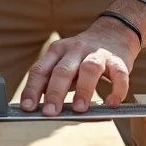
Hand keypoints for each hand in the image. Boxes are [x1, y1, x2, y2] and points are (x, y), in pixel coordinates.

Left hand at [19, 19, 139, 115]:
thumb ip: (52, 80)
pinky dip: (116, 89)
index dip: (32, 89)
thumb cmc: (82, 56)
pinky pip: (118, 74)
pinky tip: (111, 102)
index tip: (27, 107)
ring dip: (83, 90)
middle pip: (62, 70)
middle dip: (54, 92)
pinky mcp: (118, 60)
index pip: (40, 70)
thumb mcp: (63, 61)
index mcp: (57, 51)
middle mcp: (75, 50)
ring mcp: (97, 53)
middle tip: (50, 112)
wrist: (113, 33)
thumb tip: (38, 108)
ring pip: (89, 69)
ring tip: (79, 109)